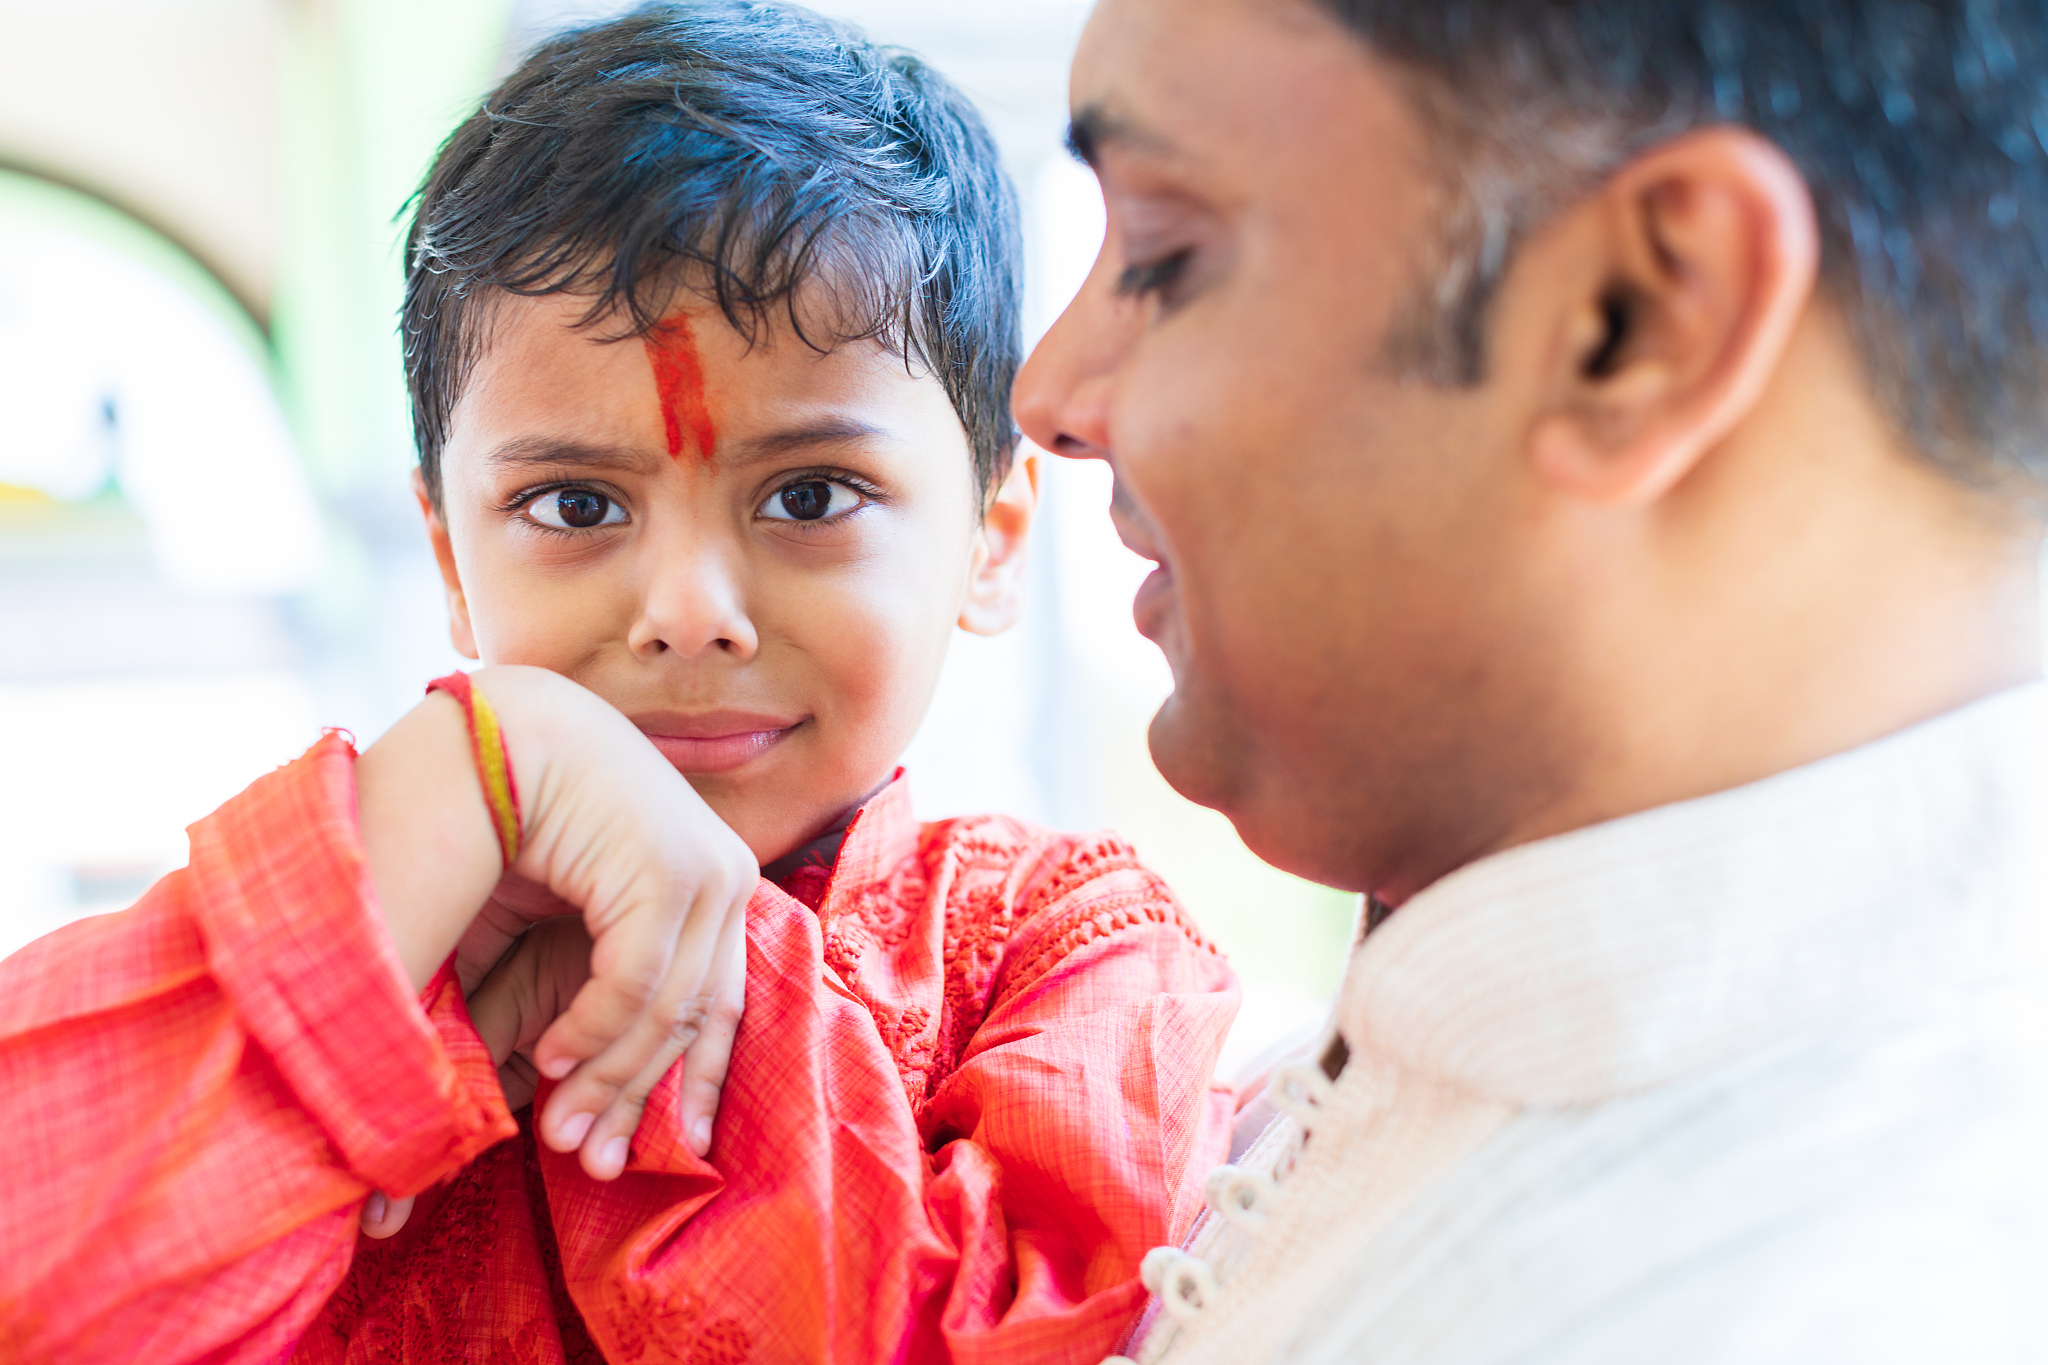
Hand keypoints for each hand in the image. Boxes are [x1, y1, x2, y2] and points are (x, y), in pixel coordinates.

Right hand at [355, 665, 755, 1196]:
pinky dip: (593, 1031)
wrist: (502, 732)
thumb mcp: (565, 922)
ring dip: (609, 1081)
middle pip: (698, 1020)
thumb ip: (584, 990)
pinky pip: (637, 982)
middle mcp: (723, 880)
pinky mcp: (674, 871)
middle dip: (642, 1101)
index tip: (679, 1149)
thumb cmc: (524, 822)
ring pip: (669, 1012)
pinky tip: (550, 1062)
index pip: (722, 1004)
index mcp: (709, 890)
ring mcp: (708, 872)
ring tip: (561, 1136)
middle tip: (595, 1166)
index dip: (700, 1081)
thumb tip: (572, 1083)